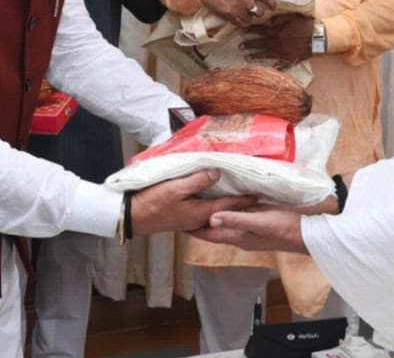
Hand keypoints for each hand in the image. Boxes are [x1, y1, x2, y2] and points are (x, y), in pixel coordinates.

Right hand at [130, 170, 258, 234]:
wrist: (133, 216)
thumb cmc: (153, 202)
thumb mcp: (175, 188)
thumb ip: (198, 180)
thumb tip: (218, 173)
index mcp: (200, 213)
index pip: (229, 205)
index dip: (245, 199)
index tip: (260, 194)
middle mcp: (199, 219)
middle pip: (224, 211)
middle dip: (239, 204)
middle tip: (254, 196)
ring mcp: (190, 220)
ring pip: (215, 211)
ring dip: (227, 205)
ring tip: (239, 197)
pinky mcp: (182, 217)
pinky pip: (204, 211)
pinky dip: (213, 205)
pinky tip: (213, 199)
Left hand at [190, 208, 309, 253]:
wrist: (310, 233)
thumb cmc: (285, 227)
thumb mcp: (260, 222)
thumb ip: (236, 220)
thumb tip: (210, 218)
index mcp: (238, 237)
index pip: (210, 235)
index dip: (193, 229)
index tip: (177, 222)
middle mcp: (241, 234)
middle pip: (215, 228)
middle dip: (200, 220)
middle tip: (185, 207)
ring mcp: (251, 228)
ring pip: (226, 221)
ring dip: (213, 213)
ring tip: (201, 201)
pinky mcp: (259, 220)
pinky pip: (238, 214)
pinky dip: (230, 207)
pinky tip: (228, 199)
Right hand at [198, 0, 275, 27]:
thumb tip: (260, 1)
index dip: (272, 3)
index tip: (273, 7)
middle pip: (259, 12)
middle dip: (259, 13)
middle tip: (256, 12)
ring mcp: (236, 8)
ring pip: (250, 20)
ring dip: (249, 19)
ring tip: (245, 16)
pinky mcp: (229, 15)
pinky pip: (240, 24)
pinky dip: (241, 23)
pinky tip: (239, 19)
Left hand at [242, 13, 312, 67]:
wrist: (318, 38)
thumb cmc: (305, 25)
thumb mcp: (292, 17)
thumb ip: (279, 18)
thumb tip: (267, 20)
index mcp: (277, 32)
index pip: (261, 30)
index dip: (251, 30)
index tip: (242, 30)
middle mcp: (278, 43)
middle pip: (261, 43)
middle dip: (250, 44)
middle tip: (240, 46)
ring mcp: (283, 53)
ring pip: (266, 54)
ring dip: (256, 56)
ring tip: (247, 57)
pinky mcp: (289, 59)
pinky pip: (279, 65)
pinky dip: (273, 67)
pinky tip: (267, 69)